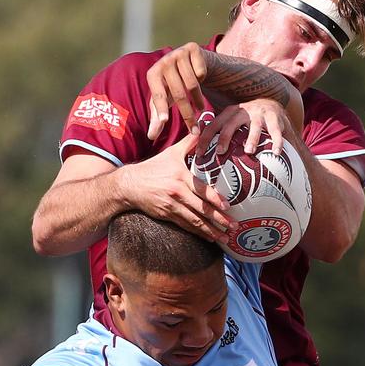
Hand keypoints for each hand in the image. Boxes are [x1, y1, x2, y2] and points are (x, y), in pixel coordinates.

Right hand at [117, 134, 234, 240]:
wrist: (130, 184)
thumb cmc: (153, 168)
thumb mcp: (171, 153)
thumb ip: (189, 143)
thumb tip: (203, 127)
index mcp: (181, 177)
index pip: (201, 189)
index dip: (215, 199)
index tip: (228, 206)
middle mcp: (177, 193)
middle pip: (202, 209)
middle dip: (219, 220)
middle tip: (234, 227)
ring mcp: (172, 206)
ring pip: (195, 221)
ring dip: (211, 231)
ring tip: (225, 238)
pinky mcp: (167, 215)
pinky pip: (186, 226)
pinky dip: (199, 233)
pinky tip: (209, 237)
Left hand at [147, 42, 208, 139]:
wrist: (190, 60)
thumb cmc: (174, 84)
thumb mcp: (165, 99)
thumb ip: (158, 117)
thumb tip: (151, 136)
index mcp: (153, 73)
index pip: (157, 94)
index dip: (161, 108)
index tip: (164, 121)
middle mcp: (165, 61)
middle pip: (178, 93)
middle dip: (187, 114)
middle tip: (195, 130)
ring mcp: (179, 52)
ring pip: (192, 83)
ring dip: (198, 100)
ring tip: (200, 108)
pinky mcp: (193, 48)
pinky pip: (201, 71)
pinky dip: (203, 79)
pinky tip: (201, 80)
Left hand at [197, 99, 294, 156]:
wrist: (273, 107)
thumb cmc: (248, 122)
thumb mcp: (233, 124)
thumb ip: (222, 135)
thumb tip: (203, 157)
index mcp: (229, 113)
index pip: (213, 125)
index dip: (205, 138)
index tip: (199, 155)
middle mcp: (243, 111)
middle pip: (231, 123)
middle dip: (224, 137)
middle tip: (220, 152)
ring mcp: (259, 114)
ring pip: (255, 126)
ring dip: (252, 138)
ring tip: (249, 151)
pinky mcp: (274, 118)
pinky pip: (275, 131)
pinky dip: (277, 141)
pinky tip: (276, 153)